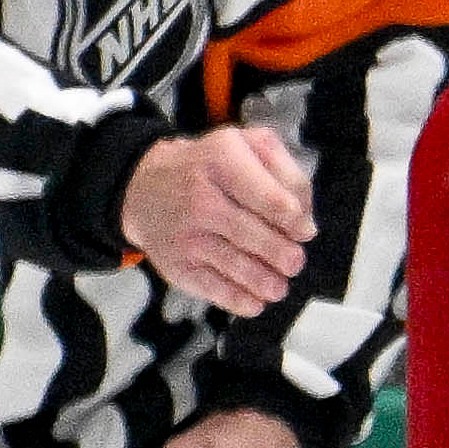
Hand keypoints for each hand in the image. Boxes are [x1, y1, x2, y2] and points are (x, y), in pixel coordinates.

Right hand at [122, 117, 314, 313]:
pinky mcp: (177, 264)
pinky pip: (212, 288)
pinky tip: (255, 303)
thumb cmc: (208, 167)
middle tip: (294, 262)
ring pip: (235, 265)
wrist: (144, 186)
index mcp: (223, 159)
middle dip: (282, 254)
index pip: (271, 198)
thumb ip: (283, 171)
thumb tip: (304, 217)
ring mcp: (186, 233)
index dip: (295, 220)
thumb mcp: (245, 145)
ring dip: (265, 282)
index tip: (304, 231)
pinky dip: (238, 300)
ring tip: (279, 286)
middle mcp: (200, 197)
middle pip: (253, 235)